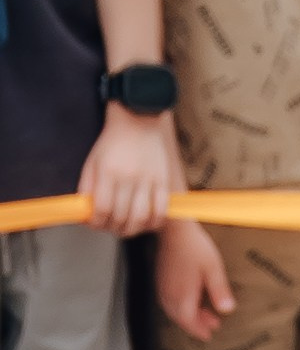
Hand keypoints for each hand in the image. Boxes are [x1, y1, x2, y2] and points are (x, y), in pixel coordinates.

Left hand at [81, 103, 177, 237]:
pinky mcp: (162, 182)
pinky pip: (160, 212)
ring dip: (132, 230)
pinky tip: (145, 223)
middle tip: (109, 226)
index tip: (95, 223)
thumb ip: (88, 186)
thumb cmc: (112, 142)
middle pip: (121, 217)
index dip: (97, 222)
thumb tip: (86, 212)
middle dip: (113, 228)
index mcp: (108, 172)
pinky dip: (153, 223)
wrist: (138, 120)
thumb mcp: (93, 161)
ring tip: (126, 228)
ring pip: (140, 219)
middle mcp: (128, 178)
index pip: (102, 209)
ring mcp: (148, 181)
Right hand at [154, 216, 233, 339]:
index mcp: (182, 296)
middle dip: (196, 324)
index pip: (189, 322)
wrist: (174, 229)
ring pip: (174, 310)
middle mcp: (169, 294)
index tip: (209, 335)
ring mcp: (163, 286)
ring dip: (189, 315)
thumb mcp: (213, 269)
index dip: (199, 330)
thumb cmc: (194, 247)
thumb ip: (219, 291)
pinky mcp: (161, 278)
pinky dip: (181, 305)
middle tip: (212, 325)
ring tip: (205, 314)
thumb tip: (227, 310)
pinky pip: (169, 300)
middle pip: (181, 318)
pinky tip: (190, 299)